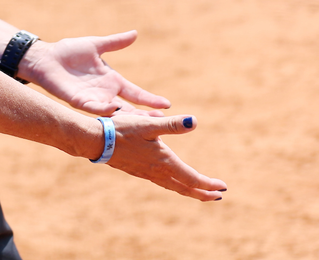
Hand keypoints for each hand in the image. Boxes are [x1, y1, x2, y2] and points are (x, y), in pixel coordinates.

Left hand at [22, 30, 171, 116]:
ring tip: (144, 122)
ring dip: (128, 117)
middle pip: (129, 108)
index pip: (135, 93)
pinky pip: (94, 108)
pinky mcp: (78, 100)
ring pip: (115, 113)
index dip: (150, 99)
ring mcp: (93, 99)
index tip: (167, 104)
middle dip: (145, 115)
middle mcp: (105, 93)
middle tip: (162, 123)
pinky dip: (104, 109)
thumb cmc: (69, 51)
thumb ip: (115, 42)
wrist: (46, 58)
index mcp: (111, 81)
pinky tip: (114, 108)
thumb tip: (135, 33)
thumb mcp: (96, 45)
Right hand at [104, 114, 226, 201]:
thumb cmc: (122, 130)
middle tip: (217, 197)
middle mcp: (157, 171)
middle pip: (184, 187)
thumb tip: (194, 121)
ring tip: (199, 192)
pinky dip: (173, 184)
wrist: (96, 141)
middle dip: (202, 193)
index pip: (192, 178)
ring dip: (188, 190)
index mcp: (164, 162)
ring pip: (172, 186)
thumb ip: (172, 124)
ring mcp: (146, 173)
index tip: (223, 188)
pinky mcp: (137, 171)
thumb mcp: (149, 124)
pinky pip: (161, 182)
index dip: (208, 184)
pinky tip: (170, 179)